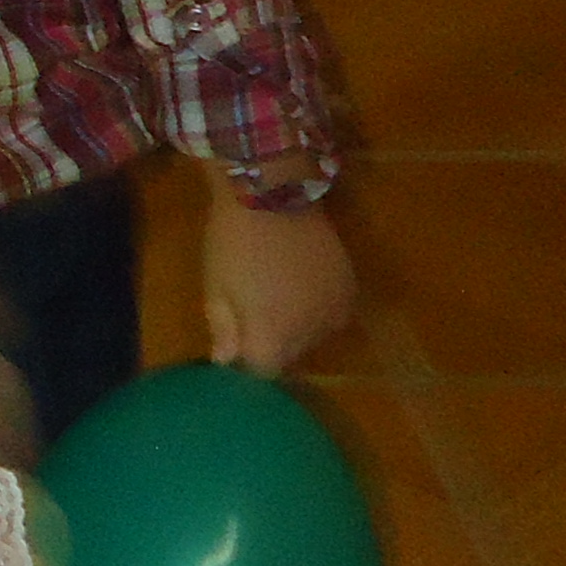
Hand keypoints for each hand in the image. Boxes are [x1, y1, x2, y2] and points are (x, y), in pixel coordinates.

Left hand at [200, 175, 356, 374]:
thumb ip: (223, 329)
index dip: (247, 361)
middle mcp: (311, 334)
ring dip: (297, 327)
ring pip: (314, 337)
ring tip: (276, 295)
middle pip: (290, 357)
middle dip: (271, 344)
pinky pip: (333, 314)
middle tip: (252, 314)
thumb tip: (227, 361)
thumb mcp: (216, 287)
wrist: (274, 193)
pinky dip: (317, 309)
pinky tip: (300, 287)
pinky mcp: (350, 288)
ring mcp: (335, 311)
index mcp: (274, 338)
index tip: (237, 344)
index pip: (263, 372)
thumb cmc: (233, 242)